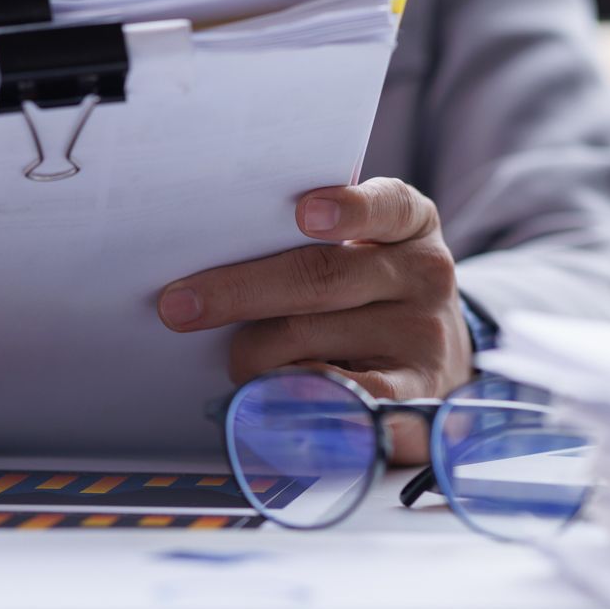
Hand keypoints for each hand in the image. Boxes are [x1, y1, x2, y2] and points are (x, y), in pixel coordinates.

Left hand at [157, 177, 472, 462]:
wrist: (432, 358)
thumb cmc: (365, 294)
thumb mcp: (359, 251)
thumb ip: (308, 244)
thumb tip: (215, 262)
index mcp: (408, 224)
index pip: (387, 205)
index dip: (347, 209)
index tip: (304, 212)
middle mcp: (423, 275)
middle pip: (323, 278)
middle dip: (240, 291)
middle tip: (178, 307)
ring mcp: (423, 337)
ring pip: (311, 341)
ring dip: (254, 355)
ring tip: (237, 362)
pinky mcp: (417, 397)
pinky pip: (345, 401)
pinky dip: (295, 398)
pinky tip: (266, 403)